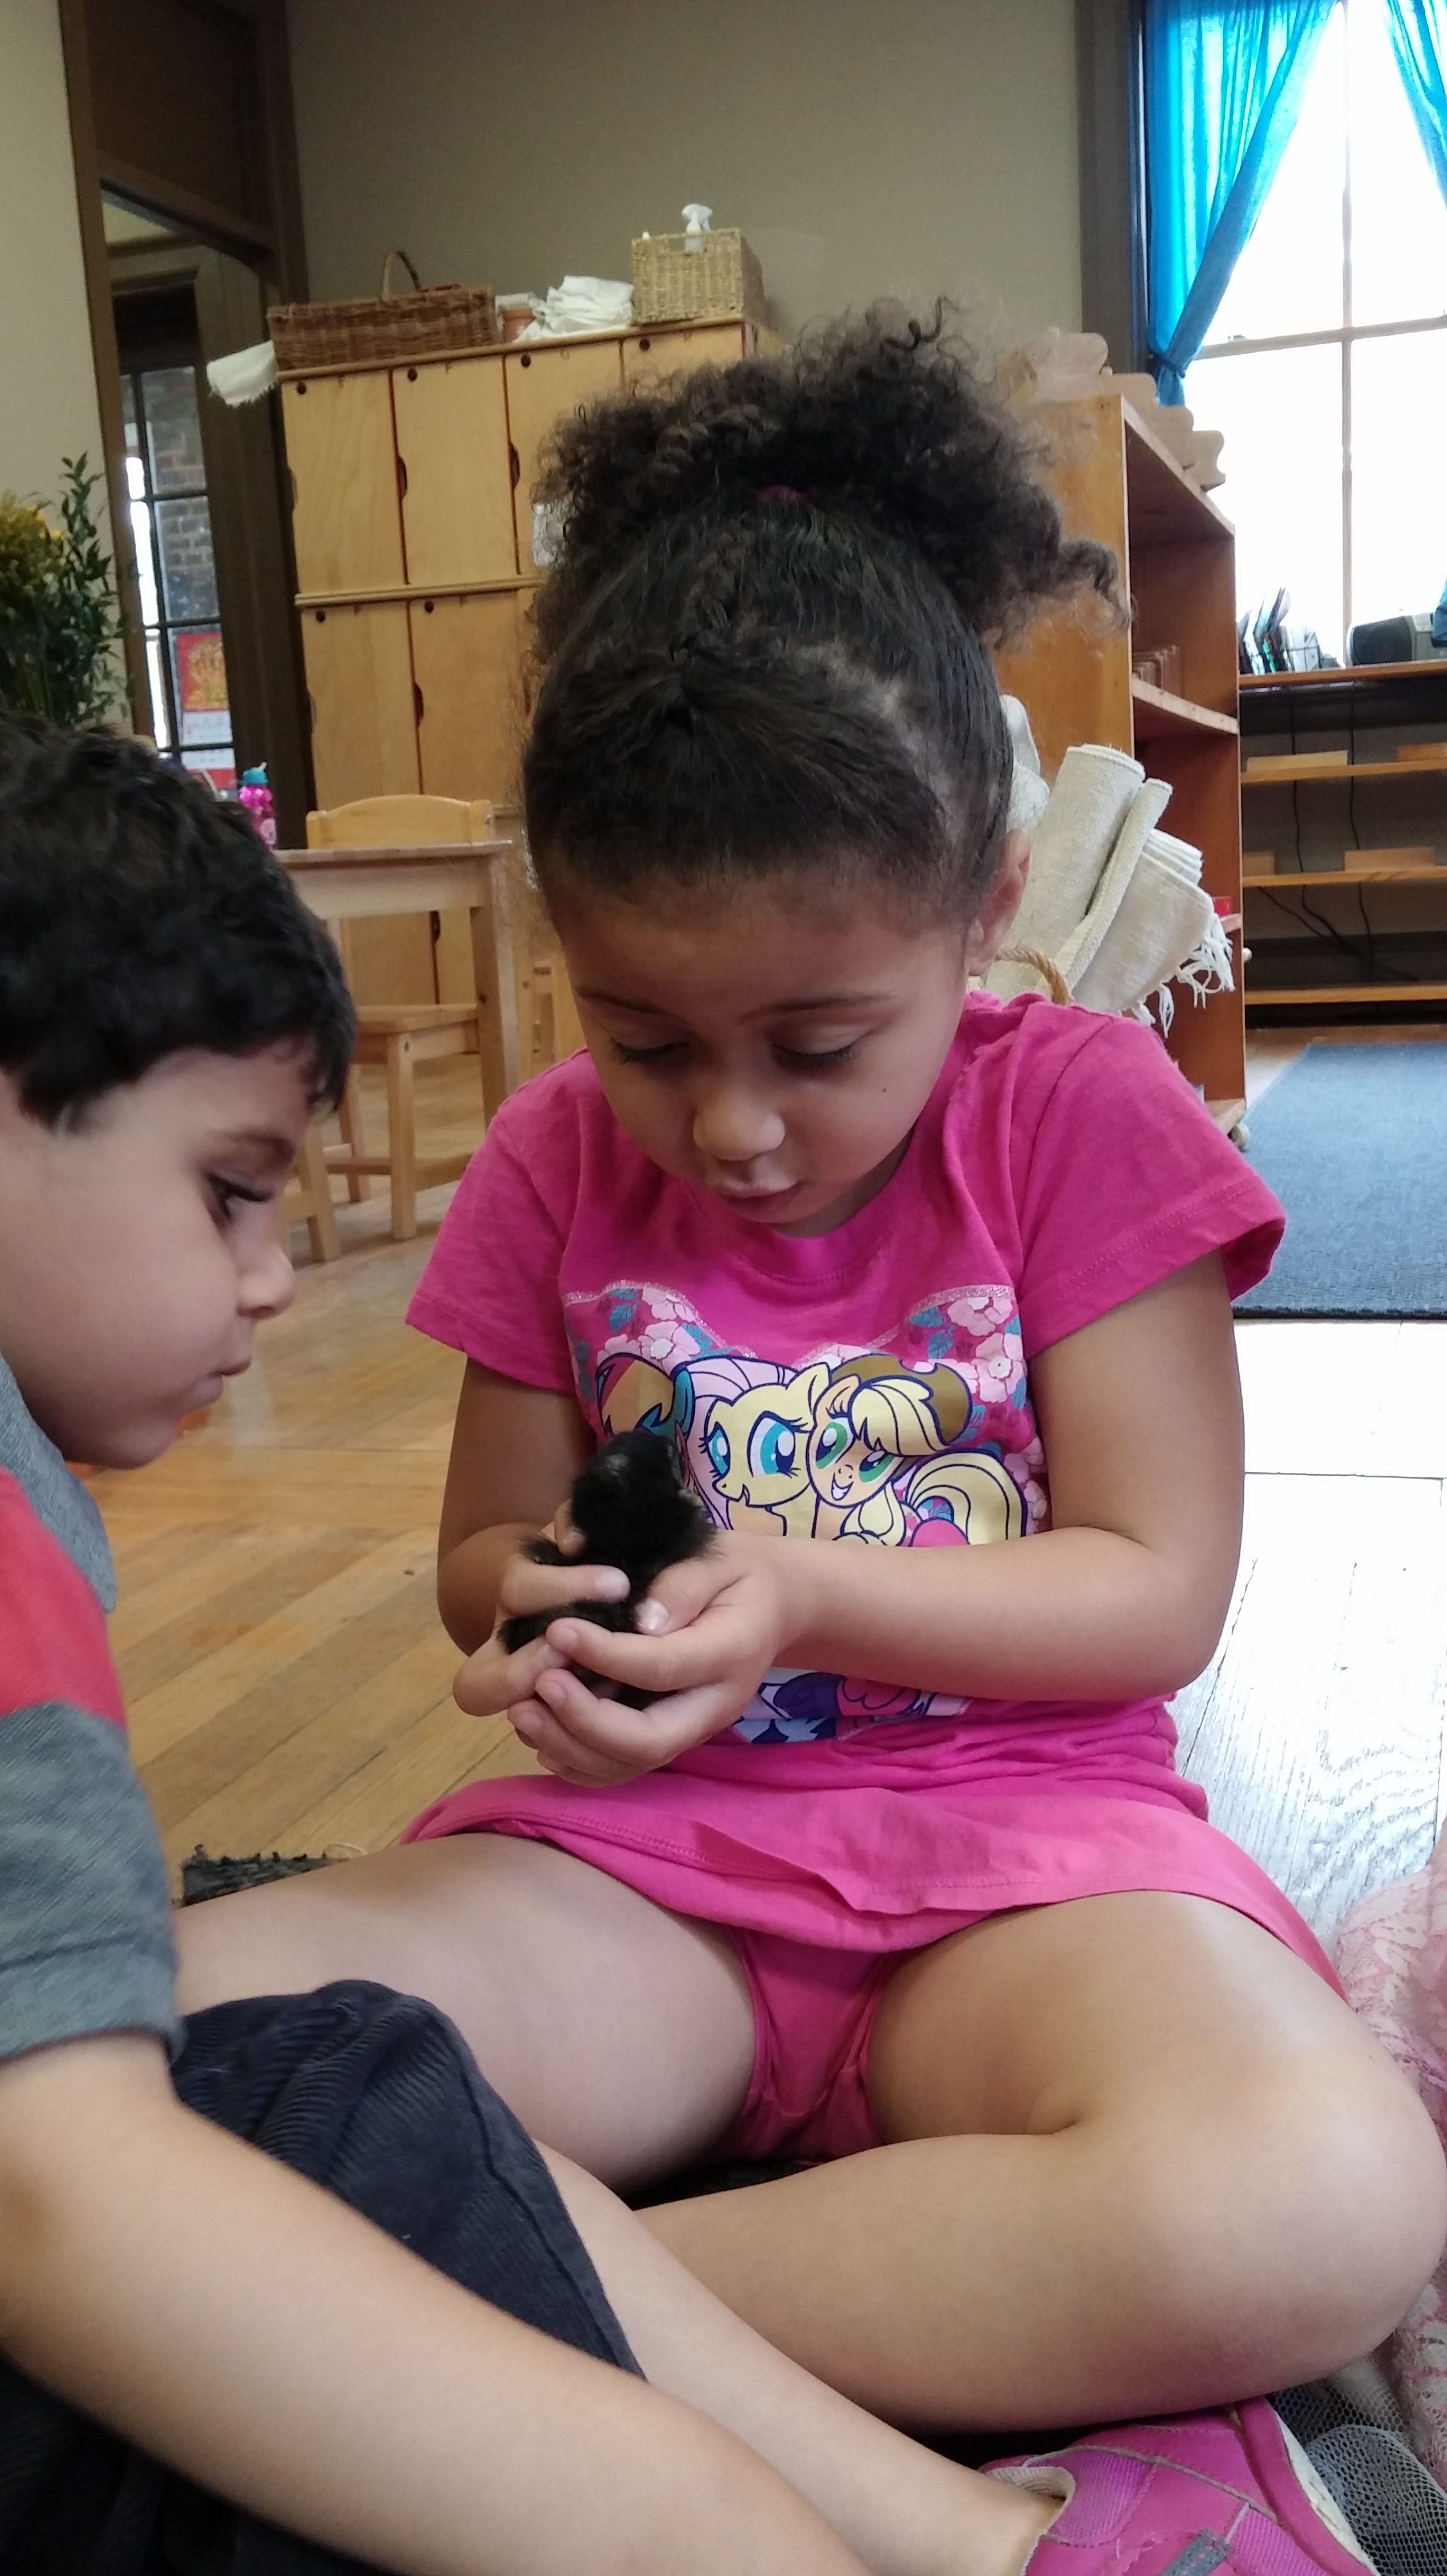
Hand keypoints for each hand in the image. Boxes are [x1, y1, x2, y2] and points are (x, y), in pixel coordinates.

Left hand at [454, 1533, 807, 1786]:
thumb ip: (683, 1585)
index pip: (663, 1668)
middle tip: (538, 1682)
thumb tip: (641, 1620)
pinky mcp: (671, 1738)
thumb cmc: (738, 1574)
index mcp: (731, 1653)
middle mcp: (714, 1705)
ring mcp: (692, 1730)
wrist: (772, 1606)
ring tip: (523, 1711)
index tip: (559, 1628)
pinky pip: (622, 1770)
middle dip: (584, 1720)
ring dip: (570, 1745)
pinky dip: (577, 1763)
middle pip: (648, 1741)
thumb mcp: (719, 1558)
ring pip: (629, 1765)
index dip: (606, 1654)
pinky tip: (541, 1736)